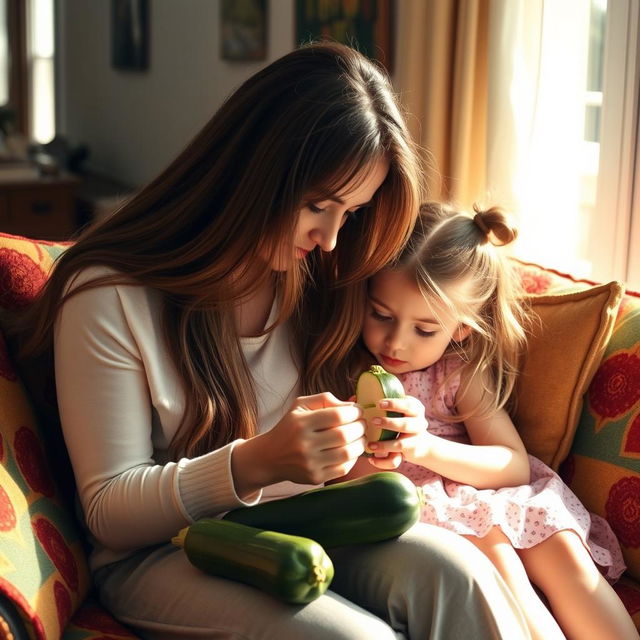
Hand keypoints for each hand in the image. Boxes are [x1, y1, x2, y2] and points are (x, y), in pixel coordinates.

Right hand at [234, 392, 365, 492]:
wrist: (271, 456)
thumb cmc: (290, 426)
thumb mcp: (301, 405)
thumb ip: (325, 399)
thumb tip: (352, 406)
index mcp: (301, 422)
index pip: (337, 415)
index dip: (354, 413)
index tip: (359, 412)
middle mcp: (304, 444)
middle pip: (344, 435)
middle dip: (360, 428)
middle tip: (363, 424)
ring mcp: (309, 463)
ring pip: (347, 453)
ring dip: (360, 443)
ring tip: (361, 437)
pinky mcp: (314, 478)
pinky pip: (343, 468)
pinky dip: (353, 459)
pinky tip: (352, 451)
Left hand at [365, 395, 431, 469]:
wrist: (422, 445)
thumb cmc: (402, 421)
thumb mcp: (398, 410)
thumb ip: (382, 404)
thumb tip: (354, 398)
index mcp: (415, 409)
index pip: (408, 405)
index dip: (394, 404)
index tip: (379, 404)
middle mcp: (419, 423)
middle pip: (406, 424)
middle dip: (389, 423)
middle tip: (373, 421)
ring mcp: (415, 440)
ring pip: (401, 444)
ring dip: (384, 445)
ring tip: (370, 445)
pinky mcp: (408, 454)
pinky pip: (396, 460)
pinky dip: (382, 461)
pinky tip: (371, 458)